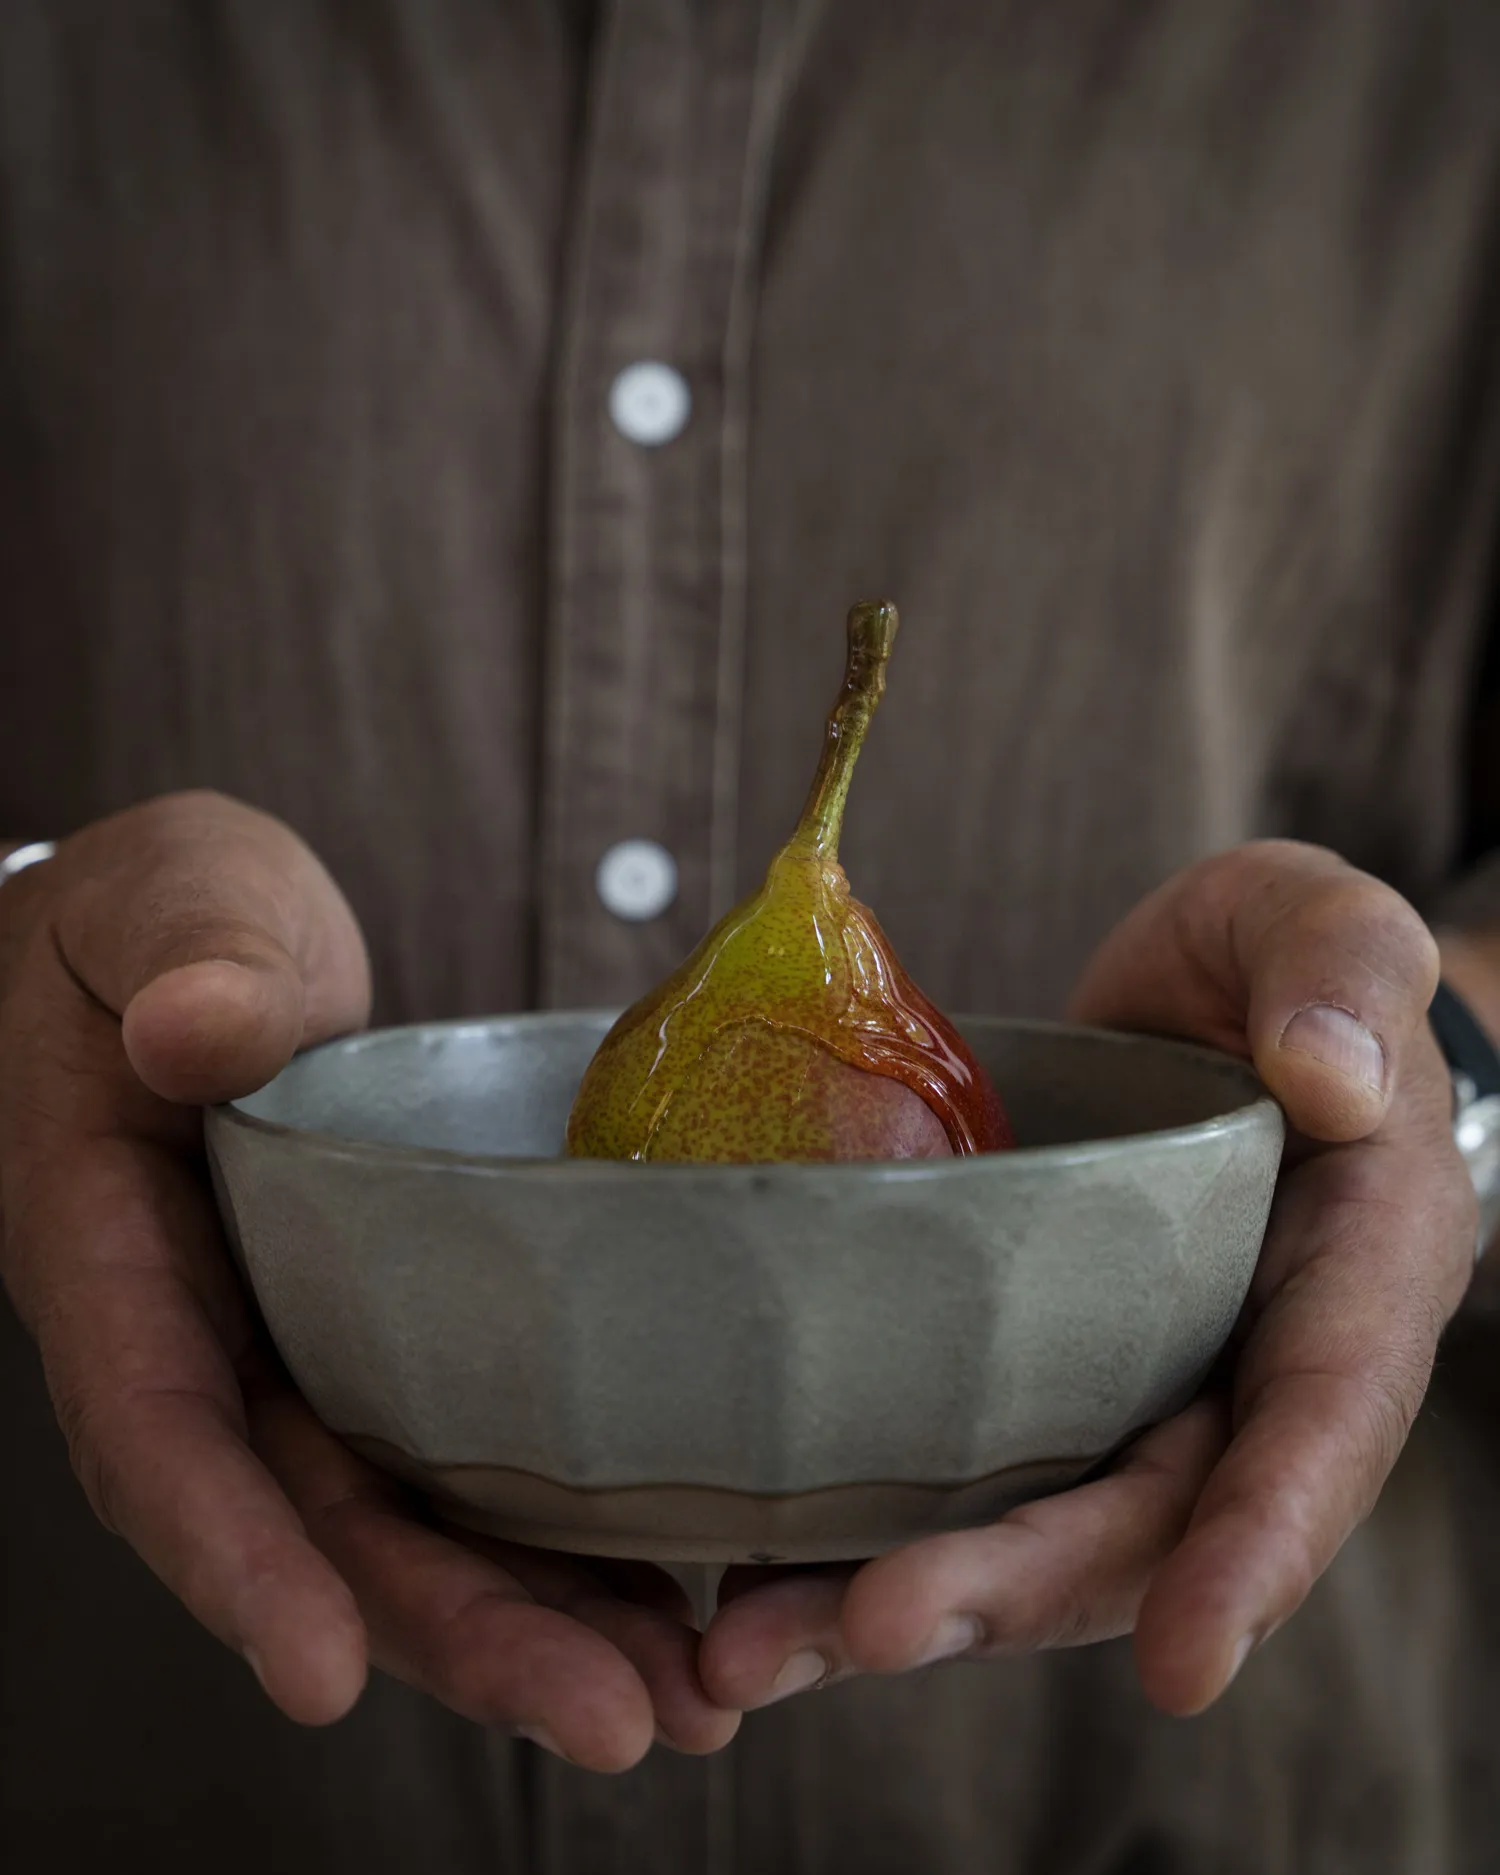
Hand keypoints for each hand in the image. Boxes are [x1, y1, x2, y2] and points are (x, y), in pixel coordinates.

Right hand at [0, 793, 735, 1768]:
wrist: (199, 950)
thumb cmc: (157, 924)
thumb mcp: (163, 901)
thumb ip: (185, 957)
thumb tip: (203, 1030)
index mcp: (116, 1257)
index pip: (159, 1428)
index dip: (231, 1558)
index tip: (320, 1672)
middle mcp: (214, 1343)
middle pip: (318, 1527)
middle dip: (456, 1636)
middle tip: (614, 1718)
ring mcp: (309, 1354)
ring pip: (407, 1523)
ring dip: (539, 1621)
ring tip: (688, 1696)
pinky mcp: (394, 1338)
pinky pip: (469, 1455)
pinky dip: (563, 1532)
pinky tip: (682, 1586)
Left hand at [698, 841, 1475, 1715]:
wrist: (1209, 1019)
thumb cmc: (1283, 975)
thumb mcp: (1320, 928)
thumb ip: (1344, 977)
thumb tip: (1328, 1078)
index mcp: (1345, 1282)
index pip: (1316, 1429)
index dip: (1254, 1549)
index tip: (1183, 1662)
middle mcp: (1238, 1374)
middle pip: (1141, 1521)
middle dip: (1012, 1588)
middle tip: (872, 1627)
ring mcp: (1125, 1389)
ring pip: (1033, 1530)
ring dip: (903, 1598)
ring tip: (753, 1648)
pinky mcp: (1030, 1378)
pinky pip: (957, 1474)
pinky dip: (854, 1534)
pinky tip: (740, 1574)